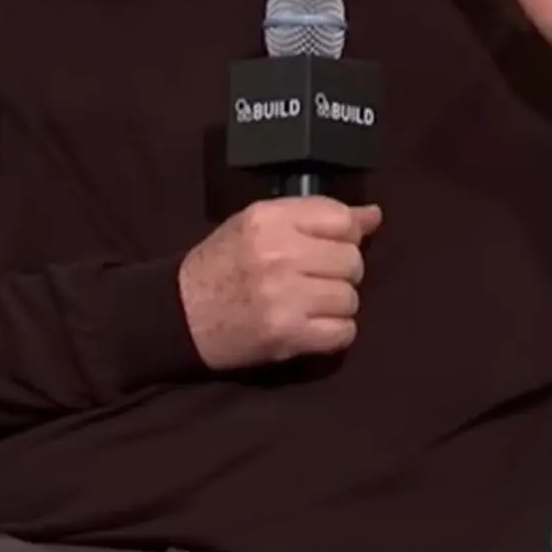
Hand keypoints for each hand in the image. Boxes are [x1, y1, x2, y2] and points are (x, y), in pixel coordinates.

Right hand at [178, 196, 382, 369]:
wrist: (177, 315)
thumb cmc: (222, 264)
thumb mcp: (260, 225)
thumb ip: (315, 216)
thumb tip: (373, 216)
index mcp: (270, 220)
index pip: (342, 219)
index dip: (345, 234)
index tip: (328, 245)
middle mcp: (278, 255)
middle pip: (352, 260)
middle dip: (340, 271)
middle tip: (313, 279)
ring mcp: (284, 297)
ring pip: (350, 297)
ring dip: (336, 304)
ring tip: (308, 303)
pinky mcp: (287, 335)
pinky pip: (344, 332)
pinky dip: (334, 333)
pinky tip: (311, 326)